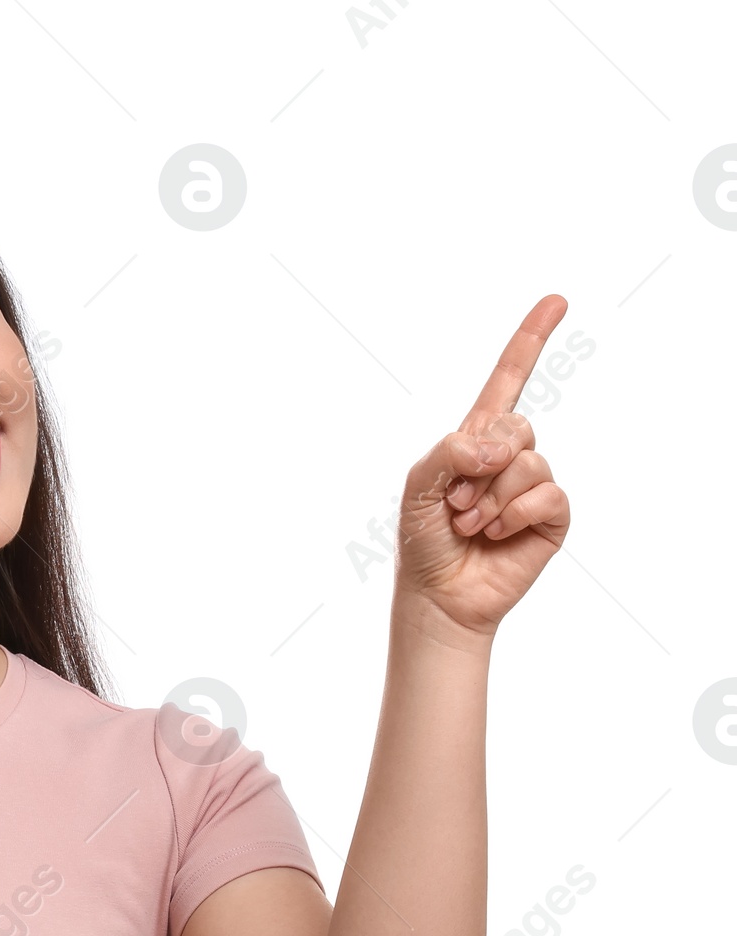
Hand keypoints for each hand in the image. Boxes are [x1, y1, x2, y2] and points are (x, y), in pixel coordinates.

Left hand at [394, 294, 572, 643]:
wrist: (439, 596)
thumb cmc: (424, 541)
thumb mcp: (418, 486)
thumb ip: (449, 450)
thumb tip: (497, 447)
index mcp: (476, 441)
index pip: (507, 382)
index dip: (530, 341)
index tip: (557, 300)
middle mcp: (508, 458)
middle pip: (515, 426)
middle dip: (480, 466)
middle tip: (455, 503)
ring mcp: (532, 486)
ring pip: (529, 462)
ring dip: (491, 497)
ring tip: (470, 524)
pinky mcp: (551, 516)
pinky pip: (547, 493)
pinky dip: (515, 514)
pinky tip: (496, 534)